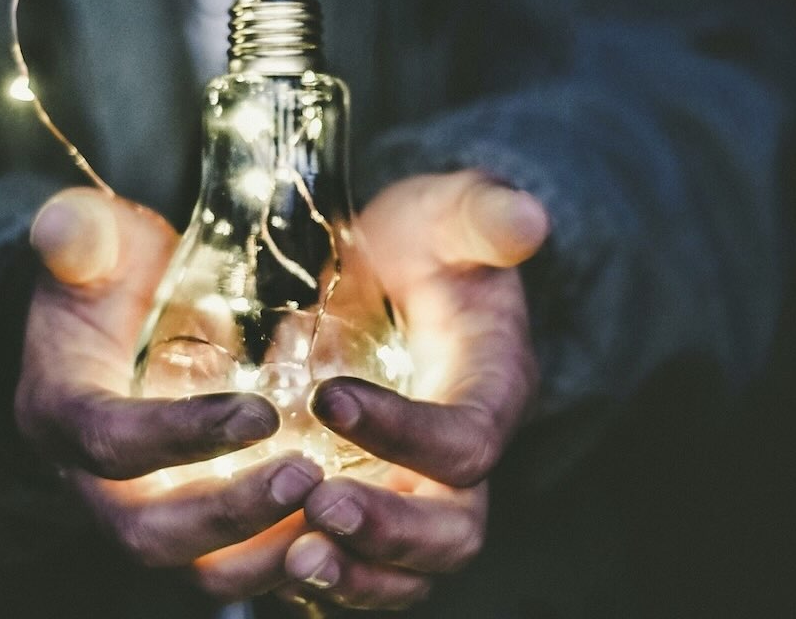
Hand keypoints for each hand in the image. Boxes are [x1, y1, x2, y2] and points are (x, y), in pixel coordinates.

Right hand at [16, 187, 323, 596]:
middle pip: (149, 533)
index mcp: (61, 413)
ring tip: (337, 514)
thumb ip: (81, 235)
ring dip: (265, 554)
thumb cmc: (110, 278)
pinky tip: (344, 531)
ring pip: (196, 570)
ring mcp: (144, 513)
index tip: (261, 413)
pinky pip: (234, 567)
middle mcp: (94, 483)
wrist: (116, 322)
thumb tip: (64, 227)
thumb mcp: (94, 244)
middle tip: (308, 476)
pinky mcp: (191, 528)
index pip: (109, 441)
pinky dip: (286, 560)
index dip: (180, 436)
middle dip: (229, 515)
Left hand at [282, 171, 549, 610]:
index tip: (328, 398)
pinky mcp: (373, 505)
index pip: (466, 439)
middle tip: (319, 507)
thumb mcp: (448, 214)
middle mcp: (461, 459)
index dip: (406, 431)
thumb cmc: (424, 243)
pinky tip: (268, 563)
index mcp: (491, 391)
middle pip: (452, 530)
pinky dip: (324, 580)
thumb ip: (482, 215)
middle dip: (389, 531)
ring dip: (355, 575)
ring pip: (408, 570)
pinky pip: (360, 569)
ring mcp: (417, 491)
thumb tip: (527, 218)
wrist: (395, 273)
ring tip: (295, 560)